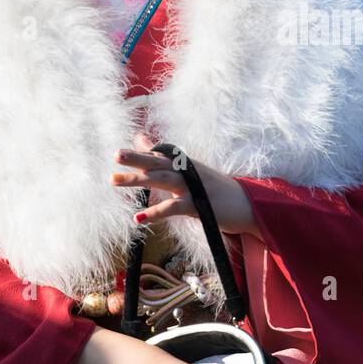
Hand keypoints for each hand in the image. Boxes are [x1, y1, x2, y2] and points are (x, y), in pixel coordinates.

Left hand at [111, 131, 261, 238]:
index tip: (120, 152)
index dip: (141, 153)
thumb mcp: (194, 174)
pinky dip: (155, 212)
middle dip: (136, 158)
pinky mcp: (197, 205)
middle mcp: (188, 172)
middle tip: (115, 155)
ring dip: (137, 179)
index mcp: (187, 165)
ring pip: (161, 179)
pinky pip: (173, 207)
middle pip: (158, 162)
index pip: (161, 155)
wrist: (247, 206)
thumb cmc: (217, 191)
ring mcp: (193, 187)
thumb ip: (171, 162)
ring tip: (114, 180)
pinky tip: (138, 218)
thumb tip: (152, 145)